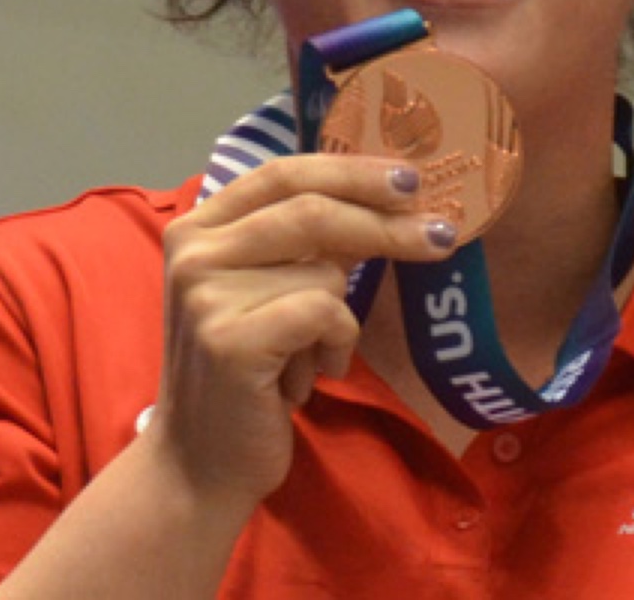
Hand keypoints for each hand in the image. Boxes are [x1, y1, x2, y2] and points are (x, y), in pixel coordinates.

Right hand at [147, 156, 453, 502]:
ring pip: (326, 272)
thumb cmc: (249, 374)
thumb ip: (306, 243)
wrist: (201, 462)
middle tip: (442, 235)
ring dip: (339, 321)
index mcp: (198, 228)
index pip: (284, 172)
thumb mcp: (267, 291)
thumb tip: (391, 197)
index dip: (351, 170)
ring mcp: (205, 295)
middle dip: (387, 223)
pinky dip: (335, 346)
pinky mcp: (229, 339)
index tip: (410, 178)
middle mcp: (192, 251)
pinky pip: (325, 314)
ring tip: (307, 356)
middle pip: (312, 210)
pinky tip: (307, 377)